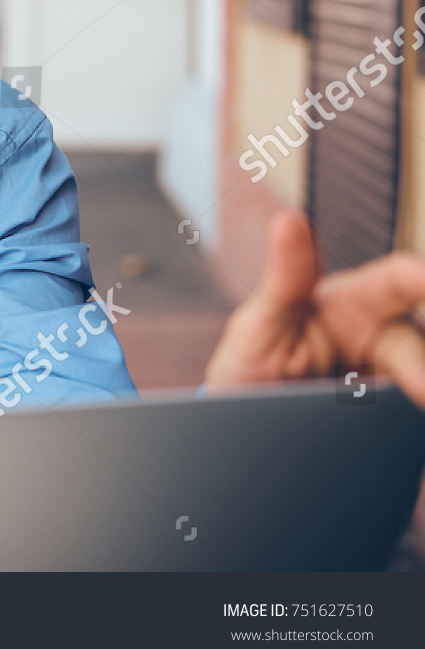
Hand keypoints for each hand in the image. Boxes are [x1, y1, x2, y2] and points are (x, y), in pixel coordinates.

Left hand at [204, 209, 424, 407]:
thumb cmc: (251, 363)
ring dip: (417, 386)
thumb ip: (283, 281)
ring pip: (418, 377)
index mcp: (351, 304)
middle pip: (416, 340)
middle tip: (421, 389)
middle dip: (419, 366)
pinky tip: (405, 424)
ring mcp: (391, 379)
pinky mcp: (392, 415)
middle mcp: (383, 337)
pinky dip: (409, 420)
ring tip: (414, 401)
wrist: (243, 428)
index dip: (420, 279)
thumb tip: (288, 220)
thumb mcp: (257, 326)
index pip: (396, 282)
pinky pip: (407, 415)